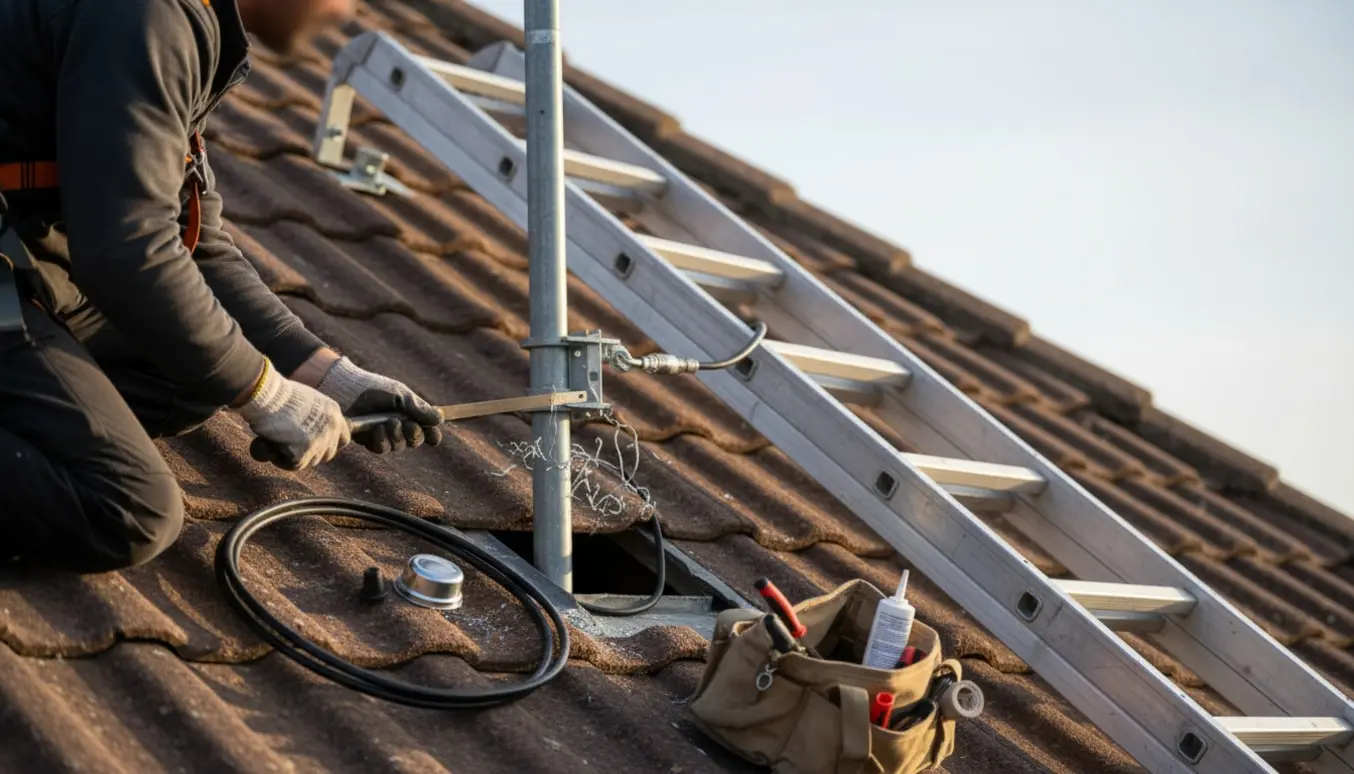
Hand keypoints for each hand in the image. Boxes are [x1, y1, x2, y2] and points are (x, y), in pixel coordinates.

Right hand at [232, 360, 350, 469]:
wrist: (269, 396)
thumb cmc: (280, 394)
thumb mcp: (307, 399)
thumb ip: (315, 415)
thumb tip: (309, 427)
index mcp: (334, 413)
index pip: (344, 438)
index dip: (331, 443)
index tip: (318, 443)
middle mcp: (331, 428)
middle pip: (328, 453)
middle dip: (313, 453)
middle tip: (295, 447)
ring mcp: (319, 442)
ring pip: (312, 461)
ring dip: (297, 456)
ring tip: (281, 443)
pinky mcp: (304, 454)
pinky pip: (294, 465)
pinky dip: (282, 460)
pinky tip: (274, 448)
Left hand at [316, 356, 442, 453]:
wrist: (347, 390)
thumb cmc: (375, 389)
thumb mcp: (400, 395)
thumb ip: (419, 408)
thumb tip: (440, 419)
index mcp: (409, 413)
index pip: (426, 430)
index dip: (432, 436)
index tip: (433, 438)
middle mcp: (399, 425)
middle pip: (415, 441)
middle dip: (414, 435)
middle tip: (408, 425)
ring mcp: (384, 434)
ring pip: (398, 447)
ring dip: (396, 436)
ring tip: (388, 422)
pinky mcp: (368, 440)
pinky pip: (381, 449)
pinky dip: (381, 440)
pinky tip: (377, 429)